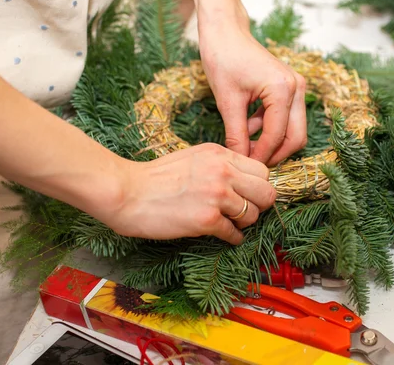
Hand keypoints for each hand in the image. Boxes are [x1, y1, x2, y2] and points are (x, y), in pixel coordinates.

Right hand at [105, 143, 275, 244]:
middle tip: (247, 211)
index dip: (259, 185)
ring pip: (253, 214)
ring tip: (230, 223)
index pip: (263, 170)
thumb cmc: (156, 177)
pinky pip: (235, 233)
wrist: (127, 192)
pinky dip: (233, 238)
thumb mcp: (194, 157)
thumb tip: (243, 180)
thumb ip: (220, 164)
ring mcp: (217, 195)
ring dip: (245, 223)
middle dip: (260, 205)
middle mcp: (224, 171)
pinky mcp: (208, 219)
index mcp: (221, 154)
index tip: (250, 195)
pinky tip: (223, 235)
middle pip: (266, 192)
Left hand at [198, 15, 307, 166]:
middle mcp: (296, 88)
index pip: (276, 135)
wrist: (225, 32)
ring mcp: (296, 87)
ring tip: (245, 146)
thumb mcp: (227, 102)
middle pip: (296, 137)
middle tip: (252, 165)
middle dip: (275, 154)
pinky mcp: (290, 88)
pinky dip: (270, 129)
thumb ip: (237, 135)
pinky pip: (286, 118)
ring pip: (293, 129)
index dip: (261, 156)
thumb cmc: (223, 58)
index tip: (245, 168)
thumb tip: (240, 161)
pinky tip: (248, 128)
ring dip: (272, 142)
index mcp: (283, 89)